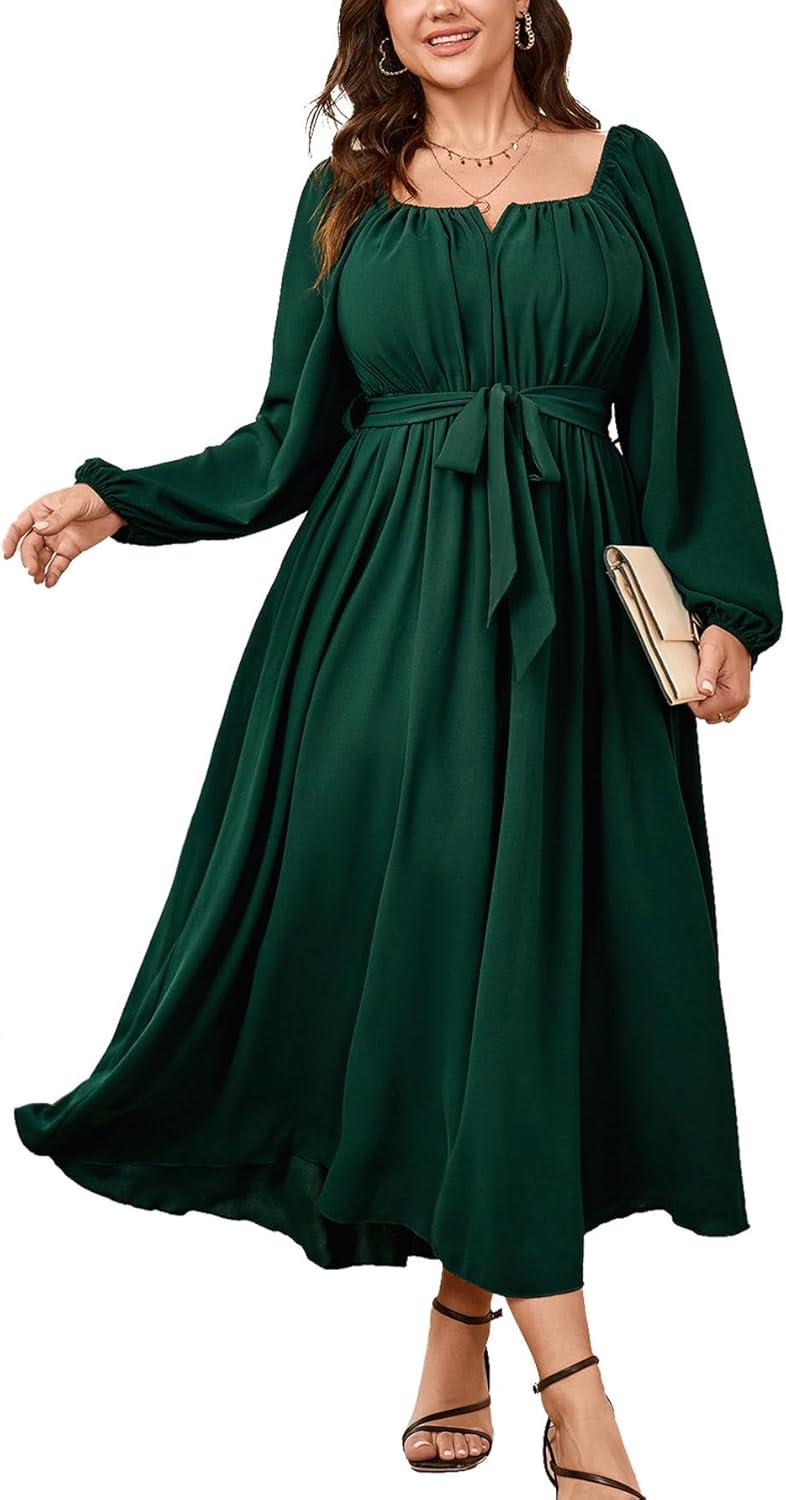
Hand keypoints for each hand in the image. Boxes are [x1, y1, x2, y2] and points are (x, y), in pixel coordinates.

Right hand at [3, 483, 125, 586]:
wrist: (116, 505)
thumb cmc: (92, 495)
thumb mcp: (74, 504)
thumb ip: (58, 518)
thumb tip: (39, 529)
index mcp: (41, 510)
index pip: (20, 526)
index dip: (11, 540)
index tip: (8, 554)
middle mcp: (46, 526)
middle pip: (30, 546)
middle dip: (29, 559)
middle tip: (31, 570)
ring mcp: (57, 539)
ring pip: (42, 557)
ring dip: (38, 569)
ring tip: (38, 579)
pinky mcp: (70, 549)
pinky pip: (58, 564)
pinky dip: (53, 574)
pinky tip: (49, 582)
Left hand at [685, 624, 750, 723]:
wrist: (736, 633)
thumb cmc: (724, 640)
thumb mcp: (711, 651)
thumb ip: (707, 672)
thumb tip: (704, 691)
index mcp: (734, 695)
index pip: (703, 712)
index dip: (692, 700)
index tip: (692, 682)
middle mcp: (739, 701)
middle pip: (708, 715)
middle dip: (699, 702)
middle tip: (699, 680)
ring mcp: (739, 700)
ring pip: (714, 714)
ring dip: (706, 702)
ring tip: (706, 682)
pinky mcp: (737, 697)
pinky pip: (720, 709)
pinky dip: (713, 701)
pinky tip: (710, 686)